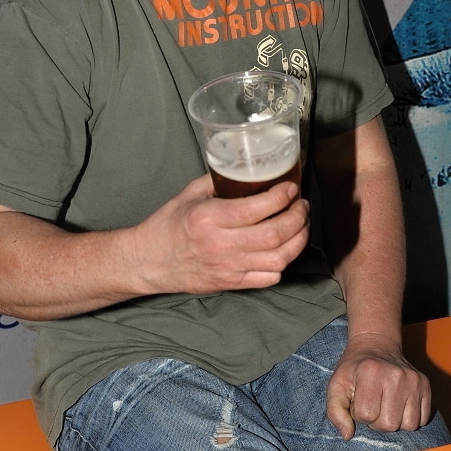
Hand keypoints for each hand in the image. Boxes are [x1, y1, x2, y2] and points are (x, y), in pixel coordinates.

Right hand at [134, 173, 308, 294]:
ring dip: (298, 240)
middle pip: (275, 234)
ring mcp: (229, 268)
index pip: (258, 208)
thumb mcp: (190, 194)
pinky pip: (269, 277)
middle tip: (301, 205)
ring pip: (279, 258)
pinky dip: (283, 263)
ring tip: (300, 226)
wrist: (150, 261)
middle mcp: (222, 244)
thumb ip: (219, 180)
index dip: (282, 196)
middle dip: (297, 217)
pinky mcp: (232, 283)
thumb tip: (247, 168)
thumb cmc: (168, 225)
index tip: (291, 188)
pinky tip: (283, 249)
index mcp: (210, 218)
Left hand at [326, 332, 430, 438]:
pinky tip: (400, 405)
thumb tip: (347, 435)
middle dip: (377, 421)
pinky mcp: (426, 385)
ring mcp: (414, 380)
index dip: (358, 413)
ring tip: (386, 406)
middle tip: (373, 404)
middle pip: (389, 424)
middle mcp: (396, 375)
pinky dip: (410, 417)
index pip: (366, 415)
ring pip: (409, 425)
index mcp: (371, 372)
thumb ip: (335, 411)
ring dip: (395, 421)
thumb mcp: (336, 385)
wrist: (376, 345)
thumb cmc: (354, 370)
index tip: (358, 401)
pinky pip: (422, 419)